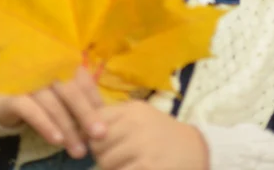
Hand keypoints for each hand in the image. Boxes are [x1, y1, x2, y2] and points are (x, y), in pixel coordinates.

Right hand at [0, 66, 106, 158]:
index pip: (84, 81)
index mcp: (63, 64)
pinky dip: (45, 125)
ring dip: (68, 128)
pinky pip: (31, 111)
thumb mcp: (62, 94)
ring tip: (78, 149)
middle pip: (71, 91)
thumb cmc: (42, 95)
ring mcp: (29, 80)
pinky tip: (57, 140)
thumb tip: (103, 118)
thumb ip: (79, 99)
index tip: (107, 123)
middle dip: (87, 115)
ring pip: (53, 104)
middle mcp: (48, 68)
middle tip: (99, 136)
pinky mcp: (13, 96)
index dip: (96, 102)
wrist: (5, 97)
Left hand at [89, 100, 209, 169]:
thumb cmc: (160, 134)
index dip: (93, 134)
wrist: (193, 152)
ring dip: (112, 169)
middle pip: (97, 144)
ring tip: (128, 164)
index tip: (100, 142)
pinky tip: (135, 168)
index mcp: (132, 110)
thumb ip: (113, 118)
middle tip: (117, 157)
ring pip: (106, 163)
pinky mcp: (147, 167)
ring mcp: (142, 147)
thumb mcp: (140, 117)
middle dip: (102, 154)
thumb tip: (80, 114)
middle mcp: (135, 124)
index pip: (96, 119)